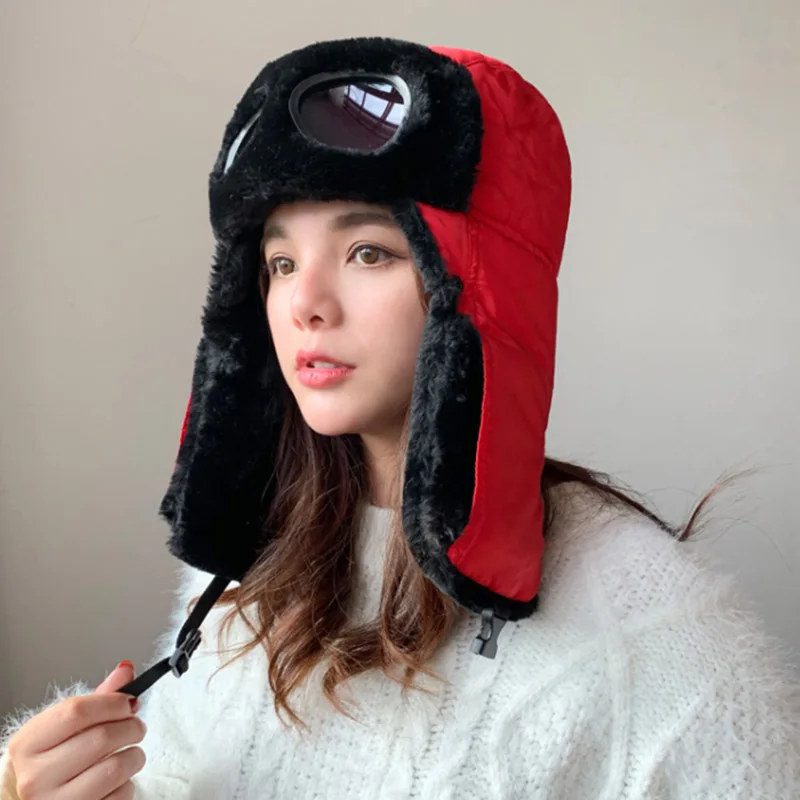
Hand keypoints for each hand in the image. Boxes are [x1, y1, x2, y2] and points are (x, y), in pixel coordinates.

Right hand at [6, 662, 145, 798]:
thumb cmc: (57, 758)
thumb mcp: (66, 726)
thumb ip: (98, 698)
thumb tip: (126, 670)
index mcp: (28, 744)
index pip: (75, 711)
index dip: (112, 702)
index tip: (128, 701)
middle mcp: (35, 776)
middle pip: (101, 738)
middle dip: (131, 726)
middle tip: (136, 726)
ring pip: (115, 768)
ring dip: (135, 756)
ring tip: (131, 752)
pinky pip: (120, 795)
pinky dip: (128, 783)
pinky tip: (117, 780)